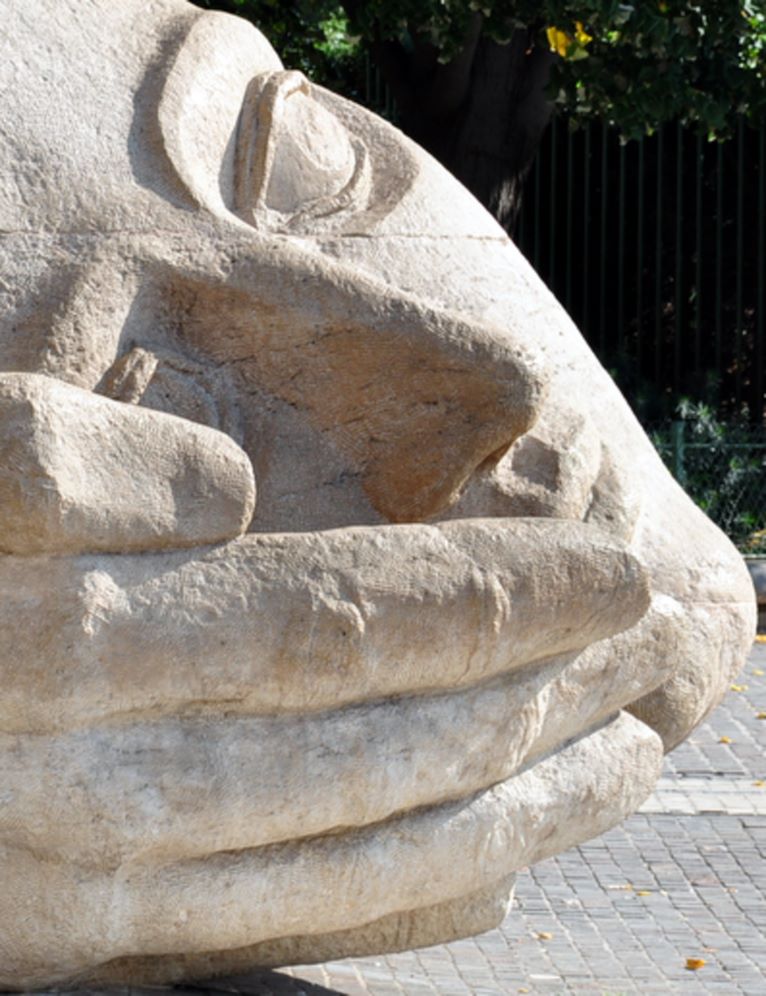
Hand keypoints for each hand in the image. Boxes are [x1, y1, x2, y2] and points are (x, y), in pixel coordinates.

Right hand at [0, 373, 663, 987]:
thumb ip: (56, 470)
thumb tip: (229, 494)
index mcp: (66, 651)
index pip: (348, 617)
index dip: (496, 594)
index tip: (614, 572)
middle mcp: (100, 793)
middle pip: (388, 740)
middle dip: (542, 694)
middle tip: (659, 657)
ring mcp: (97, 899)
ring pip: (368, 851)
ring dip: (514, 801)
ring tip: (619, 757)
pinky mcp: (79, 958)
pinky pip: (293, 936)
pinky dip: (416, 903)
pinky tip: (497, 870)